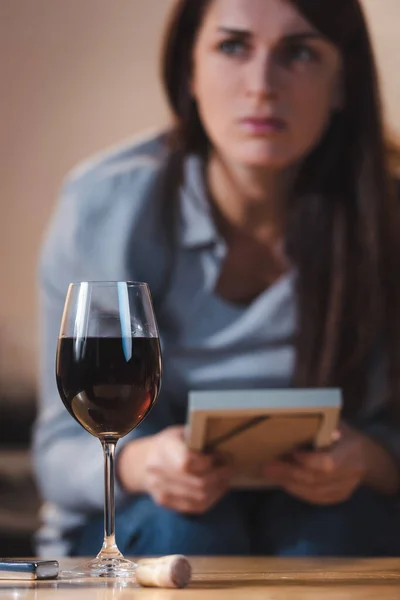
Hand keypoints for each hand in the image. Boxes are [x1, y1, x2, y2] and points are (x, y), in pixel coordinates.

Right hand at [118, 426, 232, 513]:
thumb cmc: (169, 444)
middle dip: (220, 475)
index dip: (208, 462)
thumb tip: (222, 449)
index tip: (219, 455)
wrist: (142, 461)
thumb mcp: (181, 432)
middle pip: (198, 482)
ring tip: (226, 478)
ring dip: (218, 488)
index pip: (187, 462)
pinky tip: (219, 488)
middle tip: (229, 467)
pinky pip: (195, 507)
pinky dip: (212, 498)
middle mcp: (158, 470)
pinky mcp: (166, 502)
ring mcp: (161, 489)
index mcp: (164, 447)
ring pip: (199, 496)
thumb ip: (198, 439)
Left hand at [263, 423, 367, 504]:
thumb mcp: (336, 425)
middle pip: (317, 480)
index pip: (328, 464)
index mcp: (351, 451)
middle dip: (289, 473)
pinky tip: (285, 482)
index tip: (290, 451)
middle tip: (268, 466)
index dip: (307, 461)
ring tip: (272, 474)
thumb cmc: (346, 435)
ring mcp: (346, 488)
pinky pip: (316, 498)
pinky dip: (298, 491)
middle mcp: (351, 473)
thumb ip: (319, 428)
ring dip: (290, 484)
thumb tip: (290, 426)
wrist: (367, 456)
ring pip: (315, 493)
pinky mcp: (339, 496)